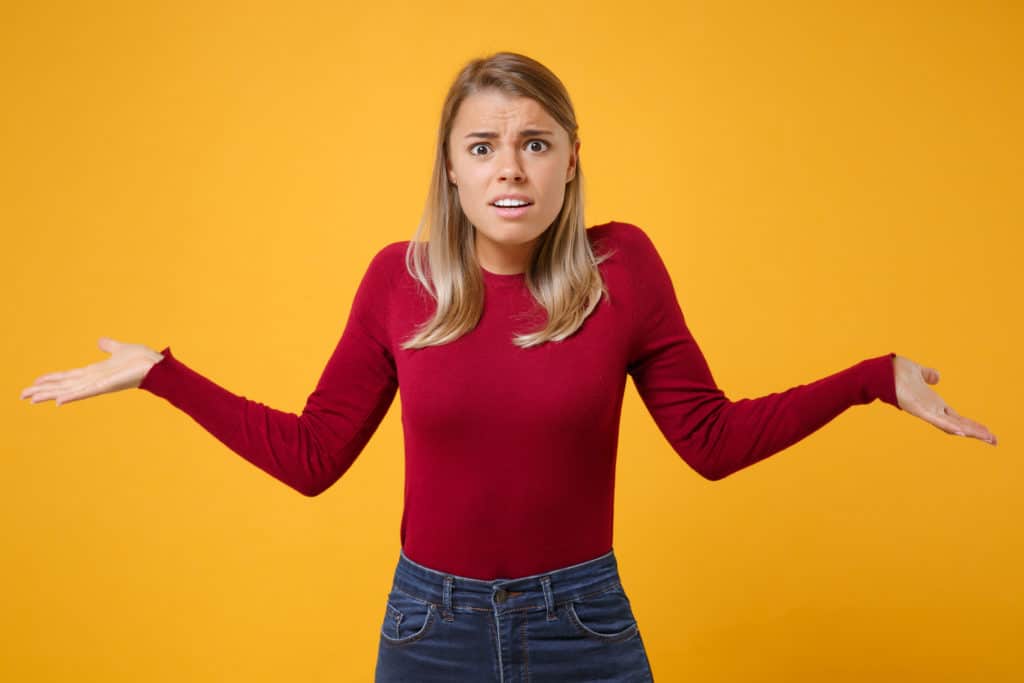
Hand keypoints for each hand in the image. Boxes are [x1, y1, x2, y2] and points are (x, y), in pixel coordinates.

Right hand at [19, 337, 164, 406]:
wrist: (157, 366)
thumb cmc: (142, 359)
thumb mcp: (120, 349)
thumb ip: (109, 346)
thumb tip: (100, 341)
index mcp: (95, 372)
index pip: (68, 376)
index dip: (51, 379)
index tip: (34, 382)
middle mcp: (94, 380)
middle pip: (63, 385)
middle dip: (42, 390)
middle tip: (22, 395)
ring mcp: (99, 384)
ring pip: (68, 390)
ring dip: (49, 394)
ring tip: (30, 398)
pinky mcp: (106, 386)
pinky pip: (86, 392)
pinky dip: (72, 397)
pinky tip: (57, 401)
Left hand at [893, 354, 996, 445]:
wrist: (880, 370)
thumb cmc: (896, 372)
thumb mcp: (918, 372)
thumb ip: (928, 375)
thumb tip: (937, 377)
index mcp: (933, 403)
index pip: (957, 417)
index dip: (972, 424)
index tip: (988, 432)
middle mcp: (931, 409)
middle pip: (959, 424)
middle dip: (977, 432)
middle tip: (995, 441)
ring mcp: (925, 411)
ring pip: (952, 424)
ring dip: (970, 431)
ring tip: (987, 439)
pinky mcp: (917, 409)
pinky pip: (936, 419)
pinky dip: (949, 425)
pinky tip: (961, 432)